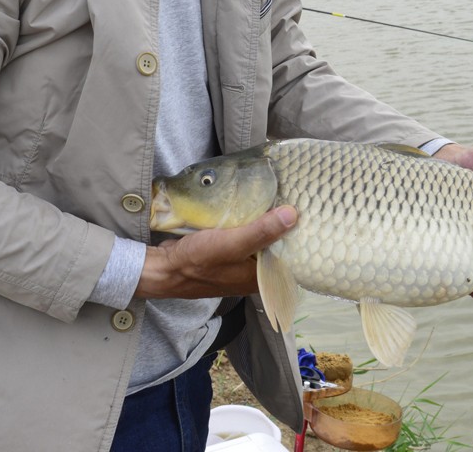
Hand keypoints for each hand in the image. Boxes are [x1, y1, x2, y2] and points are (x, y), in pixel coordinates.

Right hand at [134, 205, 295, 300]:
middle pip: (276, 246)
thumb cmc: (197, 261)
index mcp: (260, 278)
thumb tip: (293, 215)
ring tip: (279, 195)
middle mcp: (252, 272)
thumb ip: (261, 232)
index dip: (300, 236)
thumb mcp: (232, 245)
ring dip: (265, 220)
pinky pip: (244, 234)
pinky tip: (253, 204)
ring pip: (259, 238)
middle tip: (294, 196)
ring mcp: (238, 263)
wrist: (163, 267)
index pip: (291, 257)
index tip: (308, 212)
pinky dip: (248, 221)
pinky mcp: (226, 252)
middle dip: (283, 224)